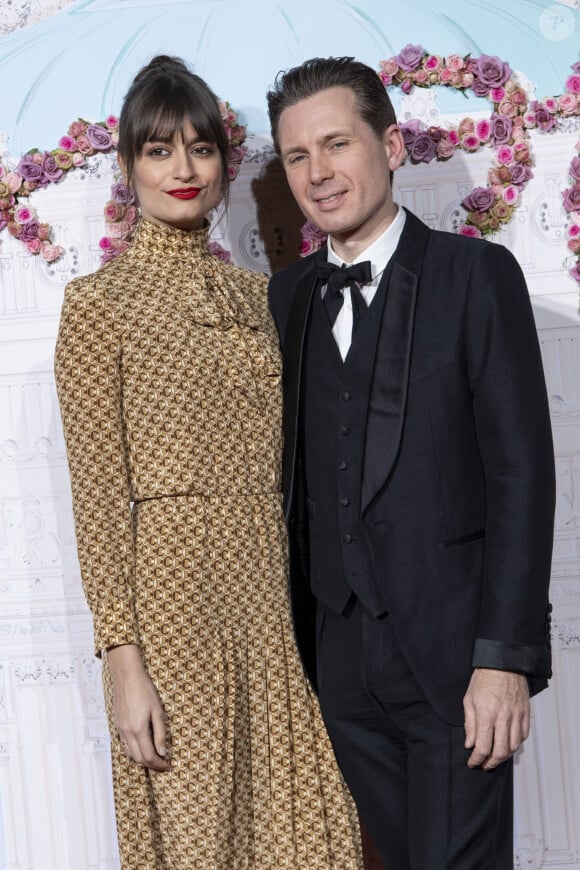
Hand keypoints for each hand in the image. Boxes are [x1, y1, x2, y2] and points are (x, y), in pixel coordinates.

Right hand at [107, 644, 169, 770]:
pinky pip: (125, 744)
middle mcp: (127, 733)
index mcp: (138, 730)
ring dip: (142, 759)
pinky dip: (134, 750)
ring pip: (130, 753)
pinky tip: (143, 745)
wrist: (127, 676)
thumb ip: (160, 733)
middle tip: (163, 764)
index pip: (149, 756)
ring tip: (154, 756)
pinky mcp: (117, 725)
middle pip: (138, 759)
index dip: (159, 764)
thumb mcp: (157, 711)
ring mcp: (120, 729)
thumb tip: (163, 752)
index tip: (168, 766)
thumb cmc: (144, 690)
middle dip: (151, 765)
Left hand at [463, 668, 529, 770]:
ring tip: (495, 758)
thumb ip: (469, 724)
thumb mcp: (469, 699)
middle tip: (484, 765)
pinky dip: (516, 745)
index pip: (483, 746)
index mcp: (486, 714)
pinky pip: (523, 736)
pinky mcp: (525, 713)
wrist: (502, 663)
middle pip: (500, 752)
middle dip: (491, 763)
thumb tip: (470, 744)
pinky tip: (508, 745)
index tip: (472, 762)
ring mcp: (516, 716)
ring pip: (513, 747)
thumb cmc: (483, 679)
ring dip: (504, 757)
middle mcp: (503, 718)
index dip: (476, 759)